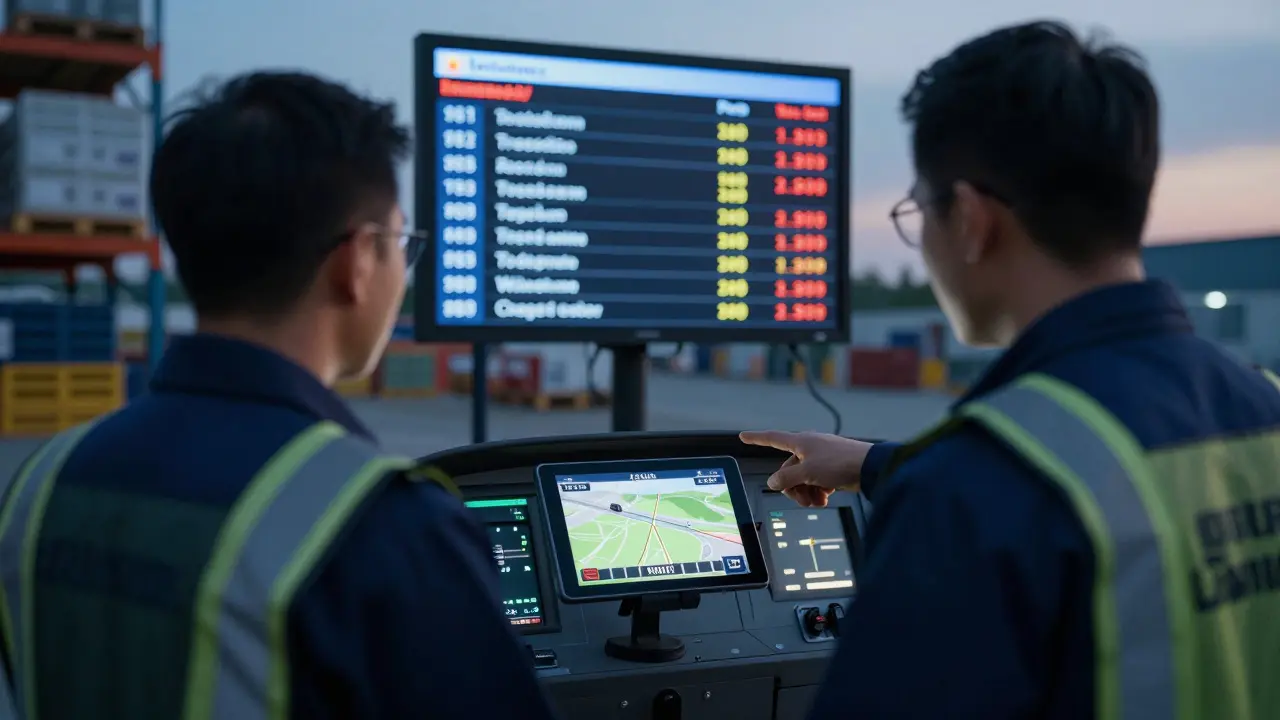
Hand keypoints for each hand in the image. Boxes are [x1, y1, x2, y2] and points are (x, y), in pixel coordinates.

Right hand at [738, 430, 871, 506]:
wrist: (869, 468)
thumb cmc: (839, 463)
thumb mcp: (807, 473)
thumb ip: (786, 478)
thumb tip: (774, 481)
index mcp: (800, 441)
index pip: (772, 438)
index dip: (756, 438)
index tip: (743, 436)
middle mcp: (809, 447)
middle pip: (788, 469)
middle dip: (793, 487)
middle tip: (802, 500)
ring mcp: (821, 458)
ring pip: (803, 478)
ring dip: (807, 492)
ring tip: (817, 502)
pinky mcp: (832, 468)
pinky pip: (817, 481)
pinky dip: (818, 491)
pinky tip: (825, 499)